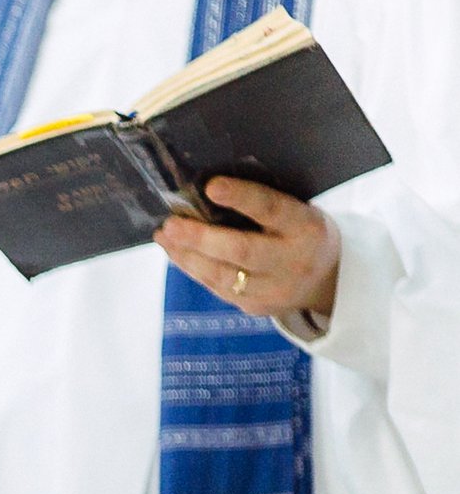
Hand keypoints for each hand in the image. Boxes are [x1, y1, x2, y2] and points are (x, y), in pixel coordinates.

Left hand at [156, 179, 341, 320]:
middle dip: (201, 238)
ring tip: (165, 236)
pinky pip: (217, 288)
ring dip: (187, 255)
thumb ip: (265, 205)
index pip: (272, 209)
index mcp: (307, 227)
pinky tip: (176, 253)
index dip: (242, 198)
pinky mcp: (256, 306)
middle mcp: (292, 261)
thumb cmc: (302, 233)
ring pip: (222, 275)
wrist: (330, 280)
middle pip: (242, 251)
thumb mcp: (300, 213)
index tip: (212, 187)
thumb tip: (208, 189)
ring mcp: (274, 289)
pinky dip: (192, 269)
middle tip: (171, 224)